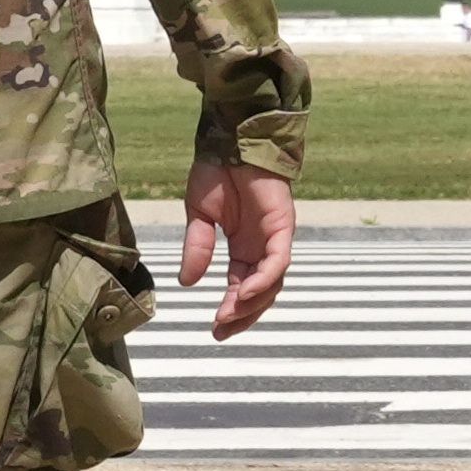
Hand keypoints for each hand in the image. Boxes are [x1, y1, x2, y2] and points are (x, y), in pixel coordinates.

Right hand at [179, 159, 293, 341]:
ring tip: (228, 316)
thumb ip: (197, 248)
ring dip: (252, 303)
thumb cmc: (216, 171)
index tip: (214, 330)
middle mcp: (262, 246)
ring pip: (272, 282)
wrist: (230, 139)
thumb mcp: (199, 216)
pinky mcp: (283, 226)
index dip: (230, 309)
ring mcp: (276, 237)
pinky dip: (263, 280)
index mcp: (244, 247)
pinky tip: (243, 293)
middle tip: (222, 331)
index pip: (240, 286)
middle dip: (243, 315)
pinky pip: (277, 261)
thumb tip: (187, 283)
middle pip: (260, 292)